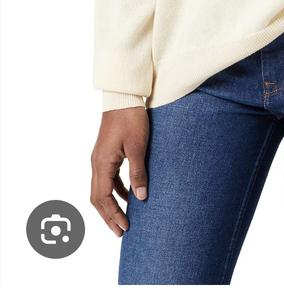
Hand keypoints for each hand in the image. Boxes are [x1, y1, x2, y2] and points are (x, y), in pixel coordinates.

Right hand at [90, 106, 149, 236]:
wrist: (123, 97)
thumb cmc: (131, 119)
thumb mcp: (138, 147)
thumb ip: (138, 173)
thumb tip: (141, 198)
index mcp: (102, 164)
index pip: (102, 198)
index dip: (113, 215)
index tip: (124, 228)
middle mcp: (96, 163)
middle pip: (98, 198)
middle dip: (109, 216)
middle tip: (121, 232)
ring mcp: (100, 158)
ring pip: (101, 189)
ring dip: (112, 205)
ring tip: (124, 218)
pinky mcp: (106, 153)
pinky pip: (108, 178)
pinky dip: (116, 190)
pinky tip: (129, 195)